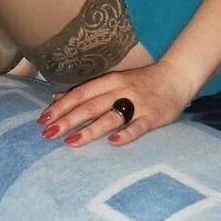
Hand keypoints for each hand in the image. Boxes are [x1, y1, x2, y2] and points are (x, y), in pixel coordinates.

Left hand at [36, 59, 195, 148]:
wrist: (177, 77)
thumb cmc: (140, 82)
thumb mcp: (113, 82)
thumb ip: (87, 91)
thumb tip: (57, 99)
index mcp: (110, 81)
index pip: (81, 94)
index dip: (62, 106)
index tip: (43, 118)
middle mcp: (121, 91)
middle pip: (90, 106)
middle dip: (68, 120)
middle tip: (48, 133)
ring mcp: (137, 104)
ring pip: (110, 117)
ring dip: (90, 130)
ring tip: (71, 142)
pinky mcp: (153, 117)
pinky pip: (138, 127)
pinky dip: (126, 134)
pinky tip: (113, 143)